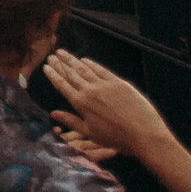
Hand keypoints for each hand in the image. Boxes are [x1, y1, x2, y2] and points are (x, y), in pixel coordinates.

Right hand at [43, 51, 172, 162]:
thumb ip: (71, 121)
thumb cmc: (118, 139)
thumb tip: (53, 114)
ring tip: (62, 52)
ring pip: (83, 69)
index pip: (63, 85)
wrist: (144, 134)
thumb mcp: (91, 134)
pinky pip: (101, 70)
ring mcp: (104, 85)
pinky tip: (85, 60)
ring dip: (72, 60)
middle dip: (60, 64)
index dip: (53, 75)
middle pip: (71, 74)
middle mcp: (90, 91)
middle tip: (52, 56)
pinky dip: (91, 64)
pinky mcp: (118, 82)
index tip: (46, 67)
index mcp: (81, 104)